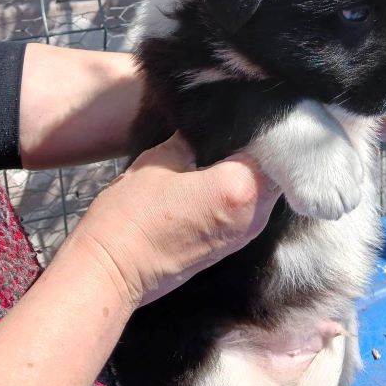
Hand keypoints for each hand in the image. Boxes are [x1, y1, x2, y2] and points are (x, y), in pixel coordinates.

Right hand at [69, 133, 279, 307]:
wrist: (111, 273)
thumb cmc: (130, 215)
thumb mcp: (158, 160)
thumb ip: (190, 141)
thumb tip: (203, 130)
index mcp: (241, 187)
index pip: (270, 145)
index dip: (258, 125)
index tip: (242, 112)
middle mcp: (254, 214)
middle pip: (274, 169)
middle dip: (259, 149)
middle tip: (233, 129)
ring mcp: (246, 235)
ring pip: (265, 190)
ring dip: (252, 171)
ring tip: (225, 150)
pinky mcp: (233, 247)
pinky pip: (251, 209)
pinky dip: (242, 192)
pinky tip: (218, 177)